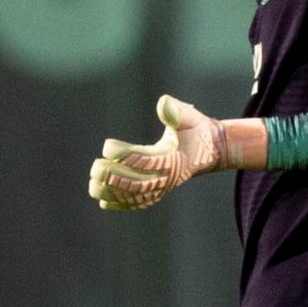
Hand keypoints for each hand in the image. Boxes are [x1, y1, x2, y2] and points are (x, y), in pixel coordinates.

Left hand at [89, 95, 226, 210]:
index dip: (125, 155)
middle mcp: (169, 176)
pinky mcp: (160, 190)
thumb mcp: (190, 117)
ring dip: (114, 193)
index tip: (107, 146)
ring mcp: (165, 186)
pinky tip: (104, 202)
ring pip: (137, 195)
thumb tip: (163, 102)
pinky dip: (122, 204)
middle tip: (95, 167)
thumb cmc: (198, 130)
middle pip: (139, 182)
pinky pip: (141, 202)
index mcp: (174, 158)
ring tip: (93, 186)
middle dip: (114, 177)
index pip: (146, 160)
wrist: (214, 151)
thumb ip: (177, 111)